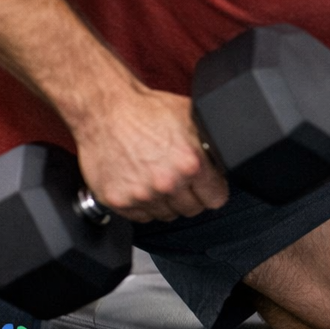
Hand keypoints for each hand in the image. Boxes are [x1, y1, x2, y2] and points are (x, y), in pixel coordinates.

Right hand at [71, 85, 228, 222]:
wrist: (104, 111)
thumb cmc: (146, 110)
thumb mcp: (191, 118)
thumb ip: (210, 143)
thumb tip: (225, 155)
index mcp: (191, 164)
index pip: (216, 199)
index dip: (213, 190)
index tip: (208, 186)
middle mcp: (167, 183)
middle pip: (192, 209)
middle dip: (190, 195)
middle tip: (180, 179)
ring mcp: (141, 195)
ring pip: (166, 215)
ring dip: (166, 202)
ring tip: (158, 178)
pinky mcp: (117, 201)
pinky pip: (140, 217)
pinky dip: (143, 205)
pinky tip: (141, 184)